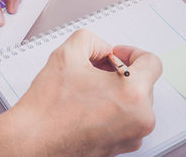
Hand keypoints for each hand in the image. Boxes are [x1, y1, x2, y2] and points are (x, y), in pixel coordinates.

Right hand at [0, 29, 161, 155]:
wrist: (33, 140)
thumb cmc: (49, 105)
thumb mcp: (67, 53)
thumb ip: (91, 40)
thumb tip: (103, 49)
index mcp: (133, 94)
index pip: (151, 62)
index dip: (131, 52)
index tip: (116, 55)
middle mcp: (140, 119)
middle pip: (142, 82)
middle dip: (119, 72)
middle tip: (93, 70)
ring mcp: (132, 136)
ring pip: (134, 102)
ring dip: (116, 90)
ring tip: (87, 90)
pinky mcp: (121, 147)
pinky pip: (126, 120)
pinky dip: (112, 109)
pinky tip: (87, 106)